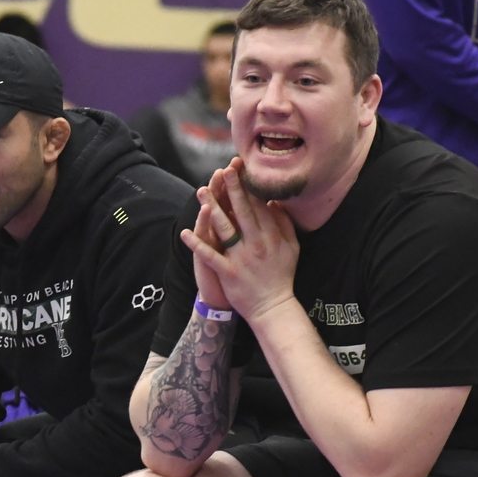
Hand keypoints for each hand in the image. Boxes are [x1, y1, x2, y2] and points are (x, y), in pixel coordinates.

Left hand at [179, 163, 299, 325]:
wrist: (273, 307)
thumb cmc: (282, 275)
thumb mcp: (292, 247)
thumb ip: (284, 224)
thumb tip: (274, 202)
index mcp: (271, 235)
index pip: (258, 205)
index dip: (249, 186)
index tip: (241, 170)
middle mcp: (257, 243)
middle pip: (242, 211)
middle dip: (232, 189)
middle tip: (223, 170)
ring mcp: (242, 257)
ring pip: (225, 228)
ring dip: (212, 208)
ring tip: (201, 191)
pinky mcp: (228, 272)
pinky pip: (210, 255)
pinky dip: (197, 244)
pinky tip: (185, 233)